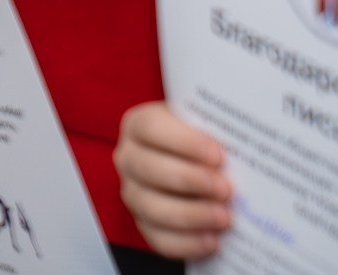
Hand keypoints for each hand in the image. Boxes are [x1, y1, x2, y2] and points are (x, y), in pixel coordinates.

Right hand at [115, 101, 232, 259]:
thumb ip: (214, 130)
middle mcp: (129, 158)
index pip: (150, 128)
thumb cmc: (202, 143)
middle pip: (148, 168)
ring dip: (189, 214)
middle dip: (189, 180)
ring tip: (223, 217)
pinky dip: (186, 242)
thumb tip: (238, 143)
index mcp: (139, 126)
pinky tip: (212, 240)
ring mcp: (133, 193)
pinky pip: (158, 238)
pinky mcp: (144, 224)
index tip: (217, 155)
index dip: (182, 142)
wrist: (197, 168)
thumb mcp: (204, 126)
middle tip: (225, 189)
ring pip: (150, 206)